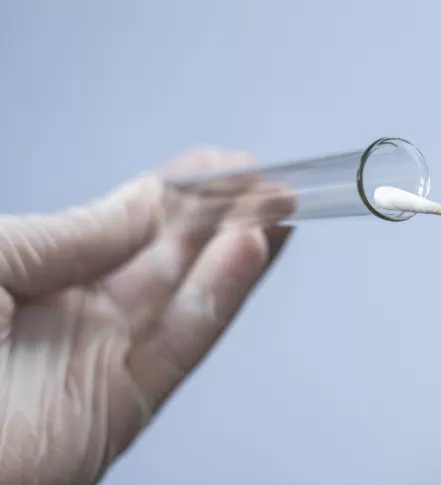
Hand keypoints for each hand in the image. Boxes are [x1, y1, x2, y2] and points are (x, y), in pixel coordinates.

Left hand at [0, 149, 291, 484]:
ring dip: (235, 247)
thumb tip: (143, 205)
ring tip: (274, 207)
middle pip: (165, 257)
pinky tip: (250, 250)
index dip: (174, 192)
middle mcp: (74, 314)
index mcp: (34, 275)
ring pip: (186, 293)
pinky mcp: (122, 407)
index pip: (123, 227)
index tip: (220, 164)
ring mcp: (101, 360)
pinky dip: (222, 295)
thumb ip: (71, 232)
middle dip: (219, 214)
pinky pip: (183, 341)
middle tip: (265, 182)